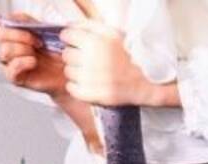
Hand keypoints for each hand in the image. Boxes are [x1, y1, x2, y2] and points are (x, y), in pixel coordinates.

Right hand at [0, 13, 66, 96]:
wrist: (68, 68)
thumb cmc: (56, 49)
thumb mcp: (42, 27)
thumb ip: (25, 20)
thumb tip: (11, 17)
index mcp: (11, 33)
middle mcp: (8, 47)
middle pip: (0, 35)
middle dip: (21, 35)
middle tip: (37, 41)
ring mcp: (10, 63)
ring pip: (5, 50)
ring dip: (24, 49)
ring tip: (37, 53)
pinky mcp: (15, 78)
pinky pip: (11, 68)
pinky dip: (24, 62)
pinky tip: (34, 62)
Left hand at [60, 21, 179, 107]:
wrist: (141, 83)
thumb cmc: (127, 57)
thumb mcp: (113, 34)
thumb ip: (91, 26)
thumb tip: (71, 27)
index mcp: (95, 42)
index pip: (66, 36)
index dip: (71, 39)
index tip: (77, 43)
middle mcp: (90, 60)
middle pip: (66, 54)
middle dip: (74, 55)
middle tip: (87, 59)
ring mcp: (88, 79)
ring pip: (67, 71)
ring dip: (76, 71)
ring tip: (90, 72)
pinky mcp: (88, 94)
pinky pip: (70, 87)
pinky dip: (77, 86)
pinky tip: (88, 83)